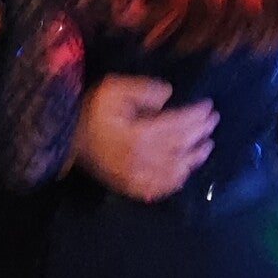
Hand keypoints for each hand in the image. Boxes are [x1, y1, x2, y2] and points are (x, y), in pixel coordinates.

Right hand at [70, 74, 216, 201]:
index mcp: (140, 135)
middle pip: (180, 148)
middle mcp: (143, 160)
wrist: (64, 138)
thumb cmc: (90, 110)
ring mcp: (137, 177)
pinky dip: (176, 181)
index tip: (209, 106)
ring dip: (195, 159)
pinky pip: (160, 188)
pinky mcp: (131, 186)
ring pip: (175, 171)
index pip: (178, 125)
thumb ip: (143, 90)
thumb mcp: (113, 89)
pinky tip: (184, 173)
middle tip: (214, 121)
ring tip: (207, 146)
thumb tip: (169, 95)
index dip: (196, 116)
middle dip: (200, 133)